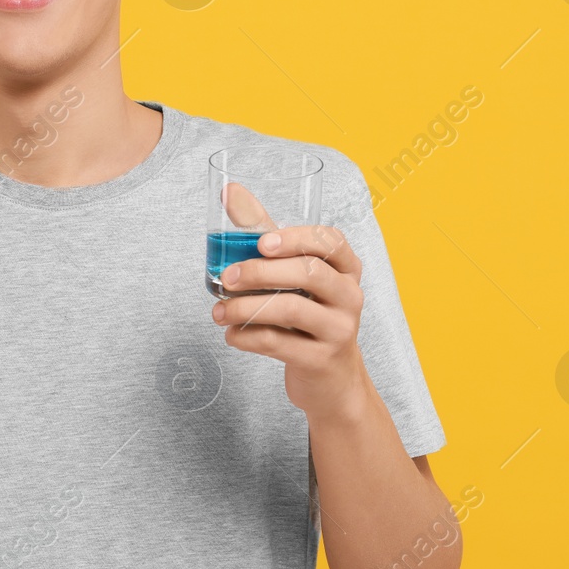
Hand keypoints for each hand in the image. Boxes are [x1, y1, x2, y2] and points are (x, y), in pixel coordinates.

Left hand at [211, 182, 369, 419]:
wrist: (331, 379)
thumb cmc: (307, 313)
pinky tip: (231, 334)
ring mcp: (340, 329)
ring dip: (245, 307)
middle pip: (308, 272)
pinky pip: (279, 343)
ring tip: (218, 311)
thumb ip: (264, 232)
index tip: (261, 242)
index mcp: (345, 267)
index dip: (295, 238)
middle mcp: (350, 295)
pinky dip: (247, 337)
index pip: (329, 241)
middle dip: (260, 272)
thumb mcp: (291, 273)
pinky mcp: (322, 360)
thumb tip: (229, 190)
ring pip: (291, 309)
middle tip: (226, 277)